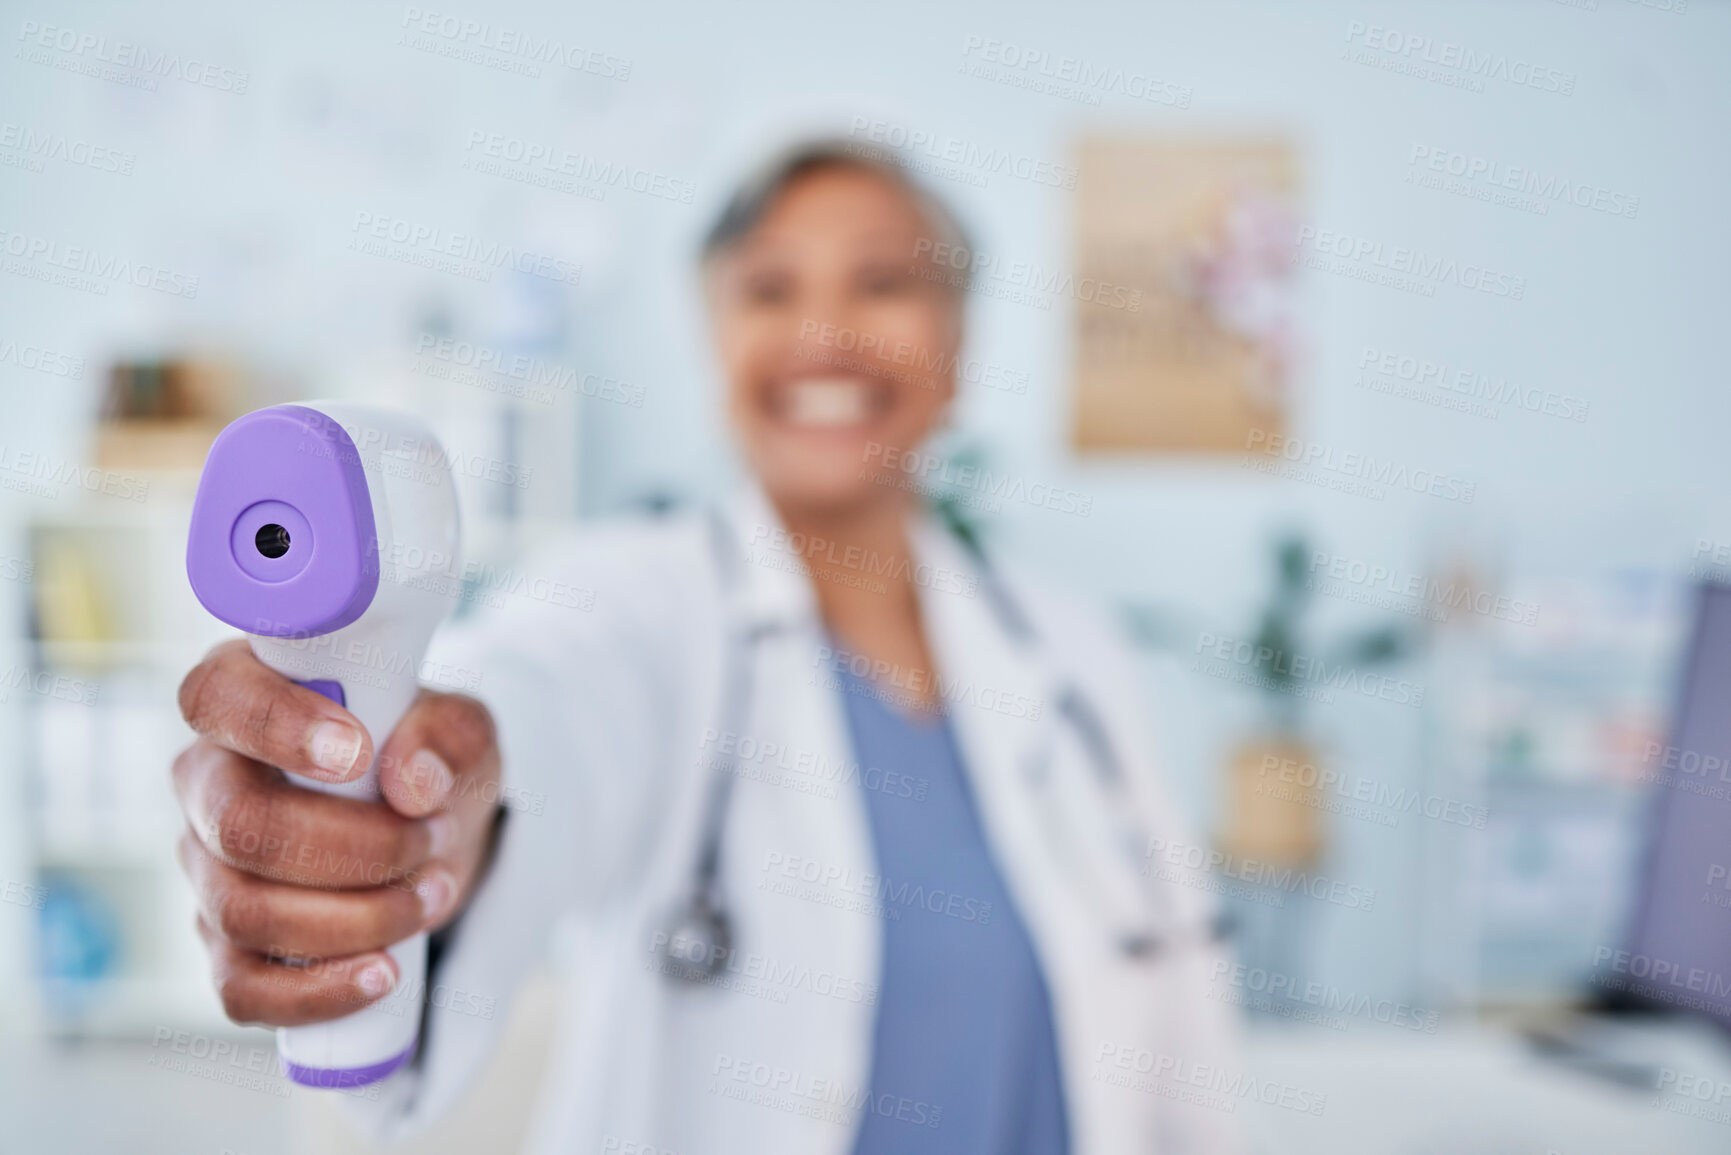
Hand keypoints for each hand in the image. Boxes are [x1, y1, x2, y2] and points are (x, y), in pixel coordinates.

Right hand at [172, 639, 501, 1026]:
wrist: (434, 833)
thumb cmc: (428, 762)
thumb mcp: (463, 733)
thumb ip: (447, 738)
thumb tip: (413, 784)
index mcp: (247, 700)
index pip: (216, 697)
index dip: (274, 725)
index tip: (356, 750)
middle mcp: (209, 784)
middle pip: (240, 825)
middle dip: (353, 846)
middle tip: (430, 840)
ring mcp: (208, 870)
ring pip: (245, 912)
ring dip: (357, 917)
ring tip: (432, 894)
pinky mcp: (226, 946)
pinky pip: (242, 990)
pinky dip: (320, 991)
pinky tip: (385, 972)